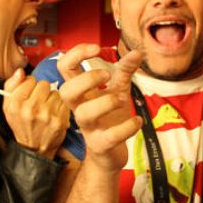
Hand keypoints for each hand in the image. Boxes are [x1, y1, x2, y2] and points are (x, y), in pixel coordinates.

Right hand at [3, 69, 69, 158]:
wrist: (34, 149)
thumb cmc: (21, 125)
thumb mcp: (8, 107)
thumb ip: (11, 86)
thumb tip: (20, 71)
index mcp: (15, 104)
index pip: (29, 79)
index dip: (30, 85)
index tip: (29, 94)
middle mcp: (30, 109)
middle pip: (44, 83)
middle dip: (42, 91)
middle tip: (39, 102)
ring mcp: (46, 115)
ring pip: (55, 92)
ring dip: (52, 99)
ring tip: (46, 109)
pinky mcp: (60, 120)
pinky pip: (64, 102)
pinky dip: (60, 107)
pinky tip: (54, 114)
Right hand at [57, 44, 143, 170]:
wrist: (109, 154)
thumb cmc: (109, 118)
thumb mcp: (117, 90)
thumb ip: (125, 71)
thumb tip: (137, 52)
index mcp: (80, 92)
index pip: (64, 67)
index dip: (76, 53)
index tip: (97, 48)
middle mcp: (79, 109)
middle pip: (67, 90)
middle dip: (87, 79)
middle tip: (108, 75)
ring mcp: (89, 128)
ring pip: (84, 114)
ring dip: (106, 102)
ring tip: (122, 98)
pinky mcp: (101, 145)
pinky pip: (110, 136)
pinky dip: (127, 127)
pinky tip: (138, 121)